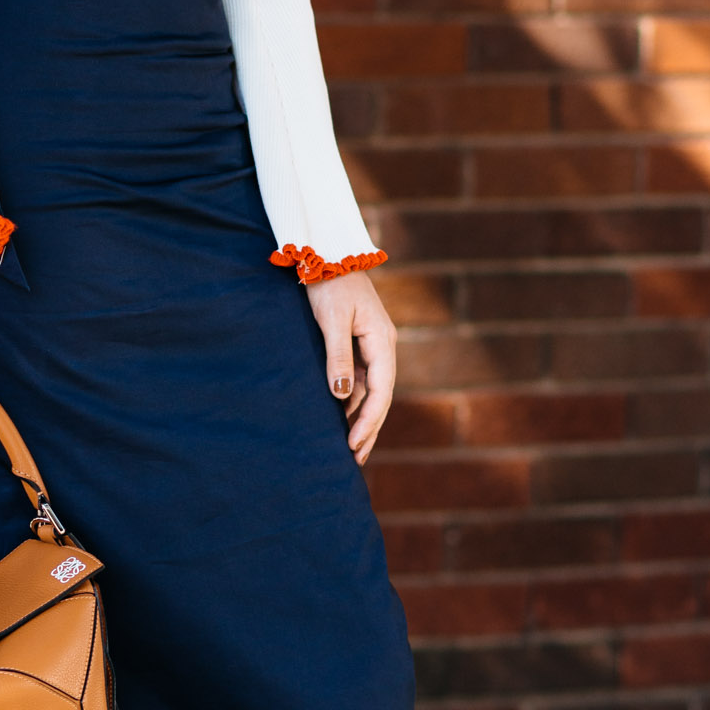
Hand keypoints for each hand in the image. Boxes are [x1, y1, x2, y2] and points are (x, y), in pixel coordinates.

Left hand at [306, 271, 395, 465]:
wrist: (327, 251)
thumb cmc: (328, 282)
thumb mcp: (331, 320)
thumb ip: (337, 357)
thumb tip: (342, 395)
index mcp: (382, 341)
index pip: (380, 391)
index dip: (368, 421)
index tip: (353, 445)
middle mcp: (382, 345)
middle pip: (380, 396)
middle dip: (368, 428)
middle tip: (355, 458)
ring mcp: (372, 344)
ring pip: (371, 389)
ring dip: (361, 417)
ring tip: (349, 446)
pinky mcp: (359, 341)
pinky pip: (361, 377)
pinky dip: (353, 399)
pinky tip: (342, 415)